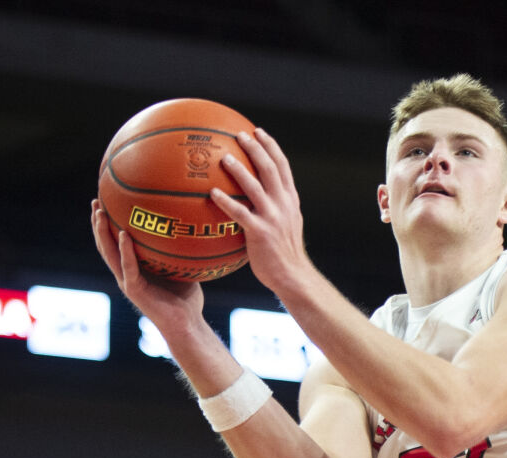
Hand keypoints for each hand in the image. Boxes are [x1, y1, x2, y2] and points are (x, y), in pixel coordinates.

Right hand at [89, 199, 203, 328]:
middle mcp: (126, 274)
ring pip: (109, 254)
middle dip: (98, 223)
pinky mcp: (135, 290)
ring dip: (102, 232)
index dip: (107, 224)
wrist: (187, 324)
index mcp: (133, 269)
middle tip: (95, 200)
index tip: (105, 201)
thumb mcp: (181, 267)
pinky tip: (124, 234)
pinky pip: (128, 267)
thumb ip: (178, 250)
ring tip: (99, 212)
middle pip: (105, 244)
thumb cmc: (187, 298)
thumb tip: (190, 226)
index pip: (114, 243)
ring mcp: (128, 282)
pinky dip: (125, 251)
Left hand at [213, 129, 310, 294]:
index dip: (271, 146)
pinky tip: (212, 193)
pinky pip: (240, 213)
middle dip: (255, 148)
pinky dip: (226, 202)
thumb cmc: (284, 254)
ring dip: (239, 170)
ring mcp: (273, 218)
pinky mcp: (260, 233)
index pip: (283, 166)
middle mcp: (284, 205)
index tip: (258, 131)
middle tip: (239, 135)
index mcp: (290, 200)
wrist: (293, 276)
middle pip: (270, 169)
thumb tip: (254, 199)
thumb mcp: (287, 226)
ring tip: (224, 158)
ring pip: (255, 186)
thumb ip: (274, 209)